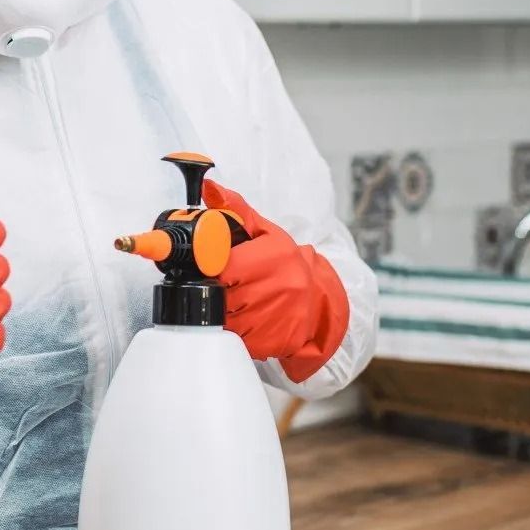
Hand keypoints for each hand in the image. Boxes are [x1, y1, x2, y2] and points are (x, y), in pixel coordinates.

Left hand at [201, 179, 348, 383]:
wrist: (319, 299)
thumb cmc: (286, 263)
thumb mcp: (266, 233)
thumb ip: (236, 210)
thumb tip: (210, 188)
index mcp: (276, 257)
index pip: (225, 267)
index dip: (211, 270)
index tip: (210, 270)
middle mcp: (282, 287)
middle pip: (225, 297)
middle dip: (216, 293)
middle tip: (221, 288)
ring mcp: (281, 317)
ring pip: (230, 322)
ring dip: (224, 315)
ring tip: (234, 304)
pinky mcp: (280, 341)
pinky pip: (243, 341)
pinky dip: (238, 334)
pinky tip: (247, 322)